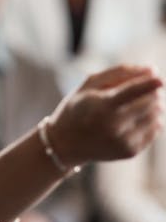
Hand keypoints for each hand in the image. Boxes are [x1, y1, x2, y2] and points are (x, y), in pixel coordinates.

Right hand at [48, 65, 163, 167]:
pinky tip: (135, 119)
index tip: (160, 78)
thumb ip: (118, 73)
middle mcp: (114, 125)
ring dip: (153, 106)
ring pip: (155, 117)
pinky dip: (151, 121)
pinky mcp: (130, 152)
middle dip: (152, 92)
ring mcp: (123, 141)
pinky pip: (154, 130)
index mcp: (101, 106)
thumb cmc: (78, 108)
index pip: (132, 91)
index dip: (149, 83)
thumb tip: (152, 70)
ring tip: (137, 104)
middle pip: (149, 102)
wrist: (65, 144)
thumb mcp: (89, 85)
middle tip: (145, 89)